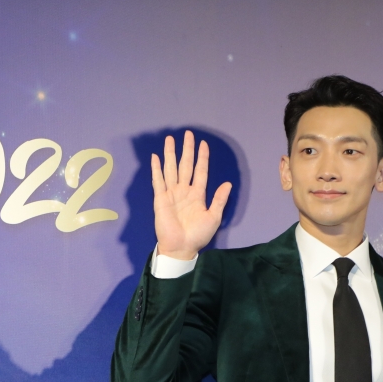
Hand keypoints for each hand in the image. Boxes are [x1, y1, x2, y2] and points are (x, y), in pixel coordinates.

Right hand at [151, 130, 231, 259]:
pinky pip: (158, 181)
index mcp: (198, 194)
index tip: (203, 144)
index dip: (202, 158)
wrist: (181, 247)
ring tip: (169, 139)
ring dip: (170, 154)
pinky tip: (155, 157)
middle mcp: (184, 190)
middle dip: (186, 149)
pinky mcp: (161, 199)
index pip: (200, 171)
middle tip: (188, 134)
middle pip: (185, 165)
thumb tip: (228, 183)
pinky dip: (156, 169)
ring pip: (171, 169)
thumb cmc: (198, 235)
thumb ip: (219, 200)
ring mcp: (171, 194)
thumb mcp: (213, 217)